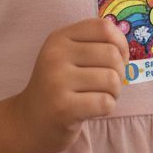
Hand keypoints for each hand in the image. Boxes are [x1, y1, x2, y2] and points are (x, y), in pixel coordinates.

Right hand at [11, 17, 128, 152]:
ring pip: (111, 79)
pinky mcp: (63, 108)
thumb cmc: (58, 87)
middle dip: (120, 73)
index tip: (119, 59)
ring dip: (114, 92)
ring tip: (100, 97)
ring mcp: (57, 81)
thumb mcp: (68, 56)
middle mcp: (55, 55)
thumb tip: (125, 48)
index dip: (121, 43)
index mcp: (59, 38)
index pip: (103, 27)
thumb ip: (94, 44)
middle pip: (111, 54)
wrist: (27, 124)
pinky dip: (108, 107)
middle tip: (108, 85)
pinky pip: (105, 102)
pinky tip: (93, 110)